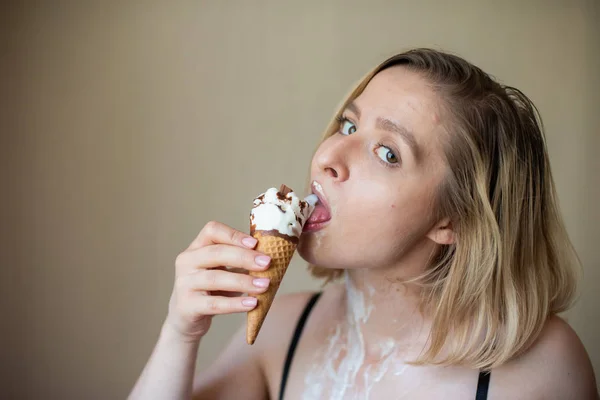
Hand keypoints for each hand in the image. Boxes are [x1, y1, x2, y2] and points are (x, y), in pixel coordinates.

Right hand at [165, 221, 271, 341]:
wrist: (185, 319)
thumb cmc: (209, 290)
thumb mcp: (219, 270)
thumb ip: (238, 261)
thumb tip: (269, 256)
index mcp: (196, 248)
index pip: (212, 231)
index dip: (234, 235)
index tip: (255, 243)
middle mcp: (186, 262)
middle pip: (216, 253)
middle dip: (244, 257)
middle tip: (267, 263)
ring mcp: (184, 284)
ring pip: (215, 278)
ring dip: (243, 281)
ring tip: (264, 285)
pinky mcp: (187, 306)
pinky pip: (214, 304)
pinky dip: (235, 303)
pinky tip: (252, 303)